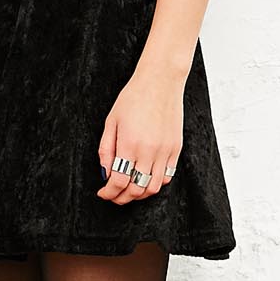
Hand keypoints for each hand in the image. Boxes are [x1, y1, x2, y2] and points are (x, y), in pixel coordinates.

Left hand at [96, 68, 182, 204]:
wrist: (160, 82)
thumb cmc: (133, 98)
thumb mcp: (111, 122)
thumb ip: (106, 150)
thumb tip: (105, 173)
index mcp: (129, 144)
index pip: (118, 182)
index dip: (109, 193)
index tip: (103, 193)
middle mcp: (149, 151)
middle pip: (136, 189)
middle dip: (122, 198)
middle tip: (114, 196)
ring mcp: (165, 151)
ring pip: (153, 188)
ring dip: (140, 194)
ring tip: (130, 190)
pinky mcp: (176, 149)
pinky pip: (167, 176)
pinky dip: (155, 183)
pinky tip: (145, 178)